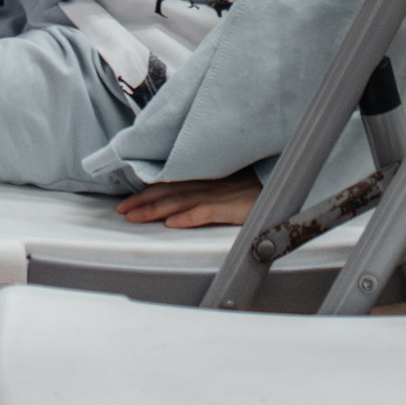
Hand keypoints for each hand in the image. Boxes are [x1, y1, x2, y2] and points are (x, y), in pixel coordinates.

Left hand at [114, 170, 262, 226]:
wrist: (284, 184)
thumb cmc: (259, 186)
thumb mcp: (229, 186)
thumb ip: (208, 193)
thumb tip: (183, 206)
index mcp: (206, 180)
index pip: (170, 185)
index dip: (147, 192)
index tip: (127, 201)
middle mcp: (208, 184)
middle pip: (169, 192)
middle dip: (142, 202)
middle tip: (120, 211)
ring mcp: (218, 195)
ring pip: (180, 202)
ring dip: (155, 210)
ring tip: (135, 216)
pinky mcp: (231, 207)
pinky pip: (205, 212)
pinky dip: (188, 218)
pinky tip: (172, 224)